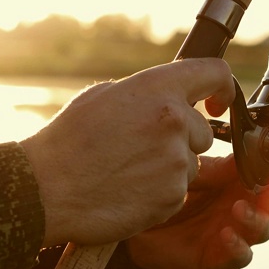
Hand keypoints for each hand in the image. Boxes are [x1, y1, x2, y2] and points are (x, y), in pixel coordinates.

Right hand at [20, 58, 234, 245]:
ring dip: (169, 167)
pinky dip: (160, 191)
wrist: (46, 189)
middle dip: (182, 139)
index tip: (217, 104)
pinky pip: (178, 190)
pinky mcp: (172, 196)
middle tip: (143, 148)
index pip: (215, 73)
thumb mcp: (103, 96)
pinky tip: (129, 188)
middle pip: (203, 132)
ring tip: (129, 170)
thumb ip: (146, 92)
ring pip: (191, 163)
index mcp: (157, 89)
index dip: (223, 88)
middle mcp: (174, 122)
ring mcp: (175, 161)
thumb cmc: (69, 141)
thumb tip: (168, 96)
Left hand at [127, 154, 268, 268]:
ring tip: (239, 209)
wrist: (136, 220)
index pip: (267, 174)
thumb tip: (243, 153)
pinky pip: (238, 257)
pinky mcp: (216, 257)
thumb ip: (215, 168)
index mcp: (236, 182)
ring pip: (262, 230)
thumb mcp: (189, 173)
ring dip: (258, 219)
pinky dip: (237, 247)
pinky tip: (227, 234)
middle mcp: (240, 206)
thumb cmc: (165, 193)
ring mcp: (231, 232)